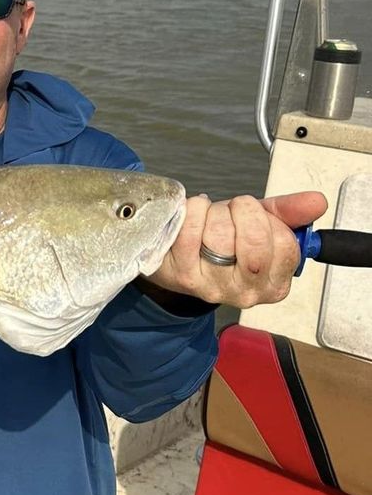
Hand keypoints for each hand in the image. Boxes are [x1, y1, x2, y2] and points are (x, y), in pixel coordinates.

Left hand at [146, 191, 327, 308]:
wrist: (177, 258)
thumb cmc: (223, 240)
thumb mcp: (262, 224)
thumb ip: (290, 213)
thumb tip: (317, 202)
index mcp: (275, 282)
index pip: (285, 243)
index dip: (267, 218)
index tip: (255, 214)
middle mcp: (248, 292)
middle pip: (254, 241)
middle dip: (242, 212)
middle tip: (232, 210)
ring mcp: (215, 288)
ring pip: (221, 236)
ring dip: (214, 212)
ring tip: (211, 215)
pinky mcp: (185, 277)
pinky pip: (191, 233)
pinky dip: (193, 211)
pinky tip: (193, 212)